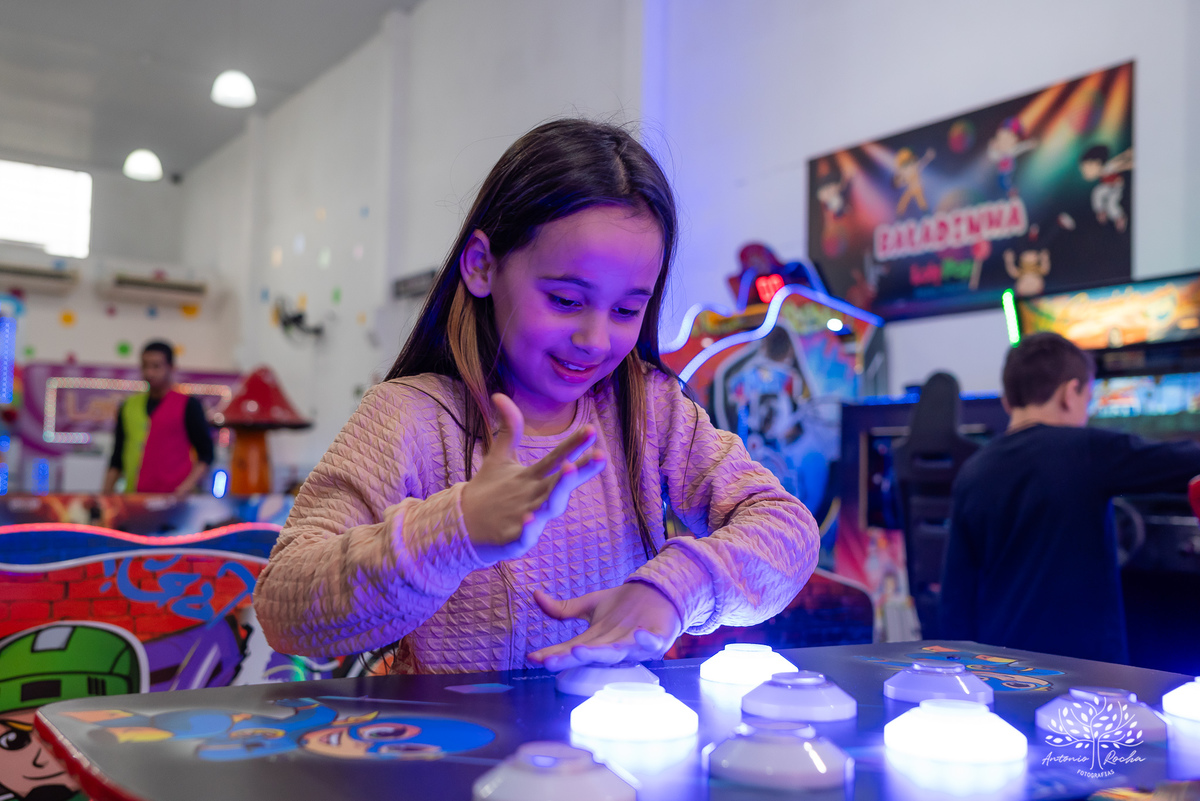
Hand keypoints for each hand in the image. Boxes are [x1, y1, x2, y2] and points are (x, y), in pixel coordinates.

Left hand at [461, 394, 606, 562]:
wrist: (467, 524)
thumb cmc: (492, 492)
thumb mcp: (500, 456)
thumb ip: (508, 429)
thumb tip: (499, 394)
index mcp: (536, 478)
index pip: (558, 458)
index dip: (574, 445)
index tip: (591, 430)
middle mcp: (537, 497)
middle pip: (562, 483)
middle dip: (581, 470)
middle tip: (601, 456)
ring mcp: (529, 518)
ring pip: (549, 507)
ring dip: (559, 492)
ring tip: (569, 472)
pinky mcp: (514, 538)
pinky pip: (525, 534)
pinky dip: (529, 528)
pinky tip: (531, 517)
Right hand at [528, 582, 682, 670]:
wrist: (659, 596)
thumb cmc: (624, 606)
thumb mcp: (591, 605)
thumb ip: (564, 609)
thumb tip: (534, 595)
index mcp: (596, 641)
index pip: (570, 649)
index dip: (552, 654)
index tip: (533, 659)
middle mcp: (613, 646)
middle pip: (590, 654)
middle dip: (571, 659)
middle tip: (550, 662)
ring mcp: (635, 644)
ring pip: (616, 653)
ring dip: (600, 654)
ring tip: (579, 651)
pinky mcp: (657, 637)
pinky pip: (652, 642)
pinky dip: (647, 640)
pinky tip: (639, 634)